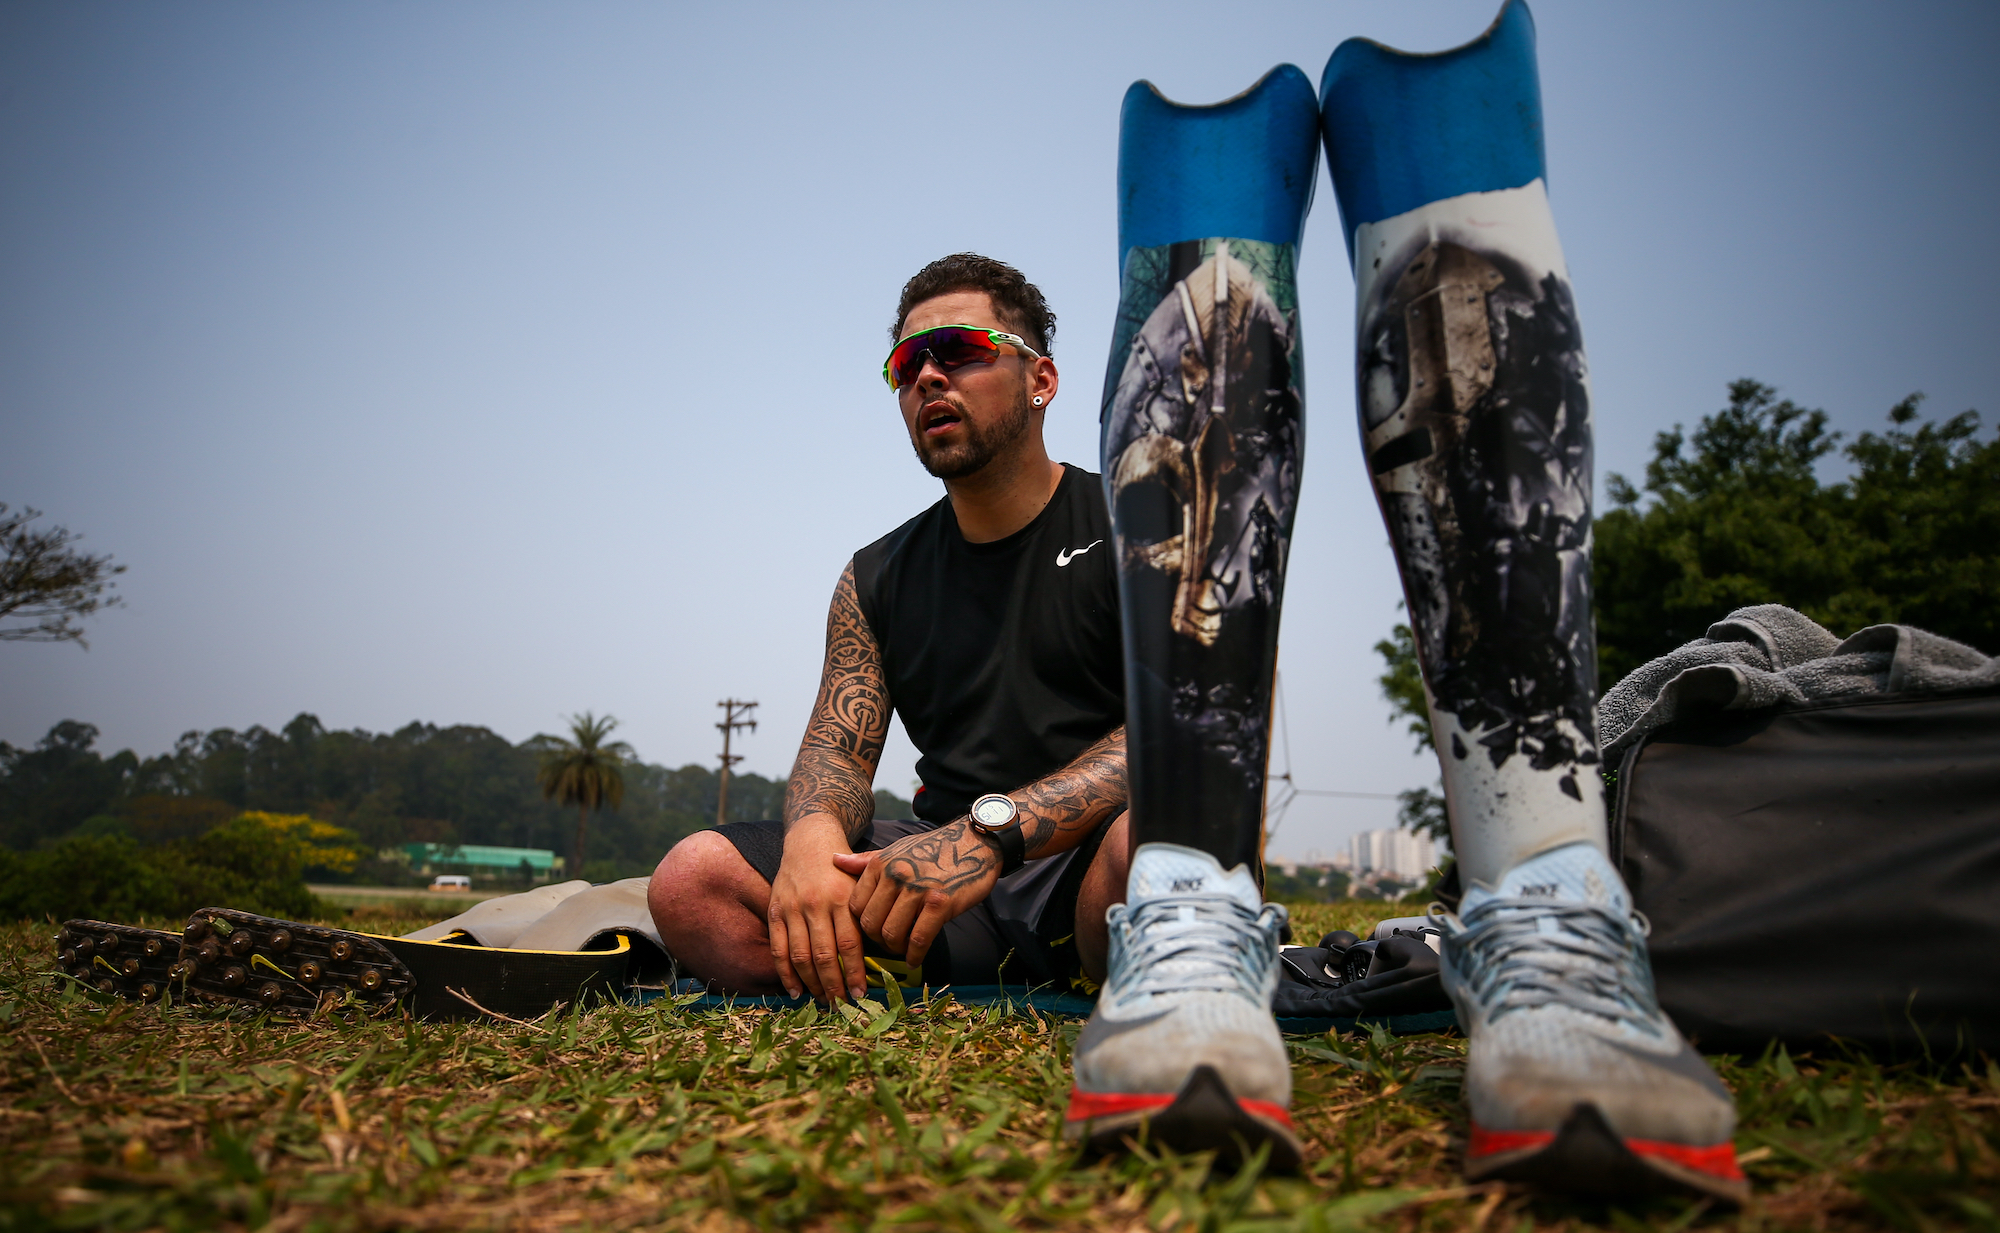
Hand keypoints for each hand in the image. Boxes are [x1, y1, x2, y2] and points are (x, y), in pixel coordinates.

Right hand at [767, 820, 865, 1000]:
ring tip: (823, 1001)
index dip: (854, 973)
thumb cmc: (842, 870)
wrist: (809, 841)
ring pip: (801, 956)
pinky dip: (786, 974)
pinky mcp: (775, 911)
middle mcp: (816, 904)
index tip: (860, 994)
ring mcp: (793, 908)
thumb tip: (880, 957)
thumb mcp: (860, 885)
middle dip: (834, 985)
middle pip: (825, 955)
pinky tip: (796, 991)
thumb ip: (866, 916)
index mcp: (842, 898)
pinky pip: (778, 948)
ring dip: (812, 984)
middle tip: (842, 1006)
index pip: (849, 945)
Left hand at [834, 818, 1000, 969]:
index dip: (862, 925)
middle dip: (878, 941)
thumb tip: (834, 860)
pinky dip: (915, 954)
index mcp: (880, 864)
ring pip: (892, 933)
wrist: (973, 843)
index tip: (875, 931)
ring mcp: (917, 889)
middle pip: (871, 924)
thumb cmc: (932, 850)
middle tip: (890, 944)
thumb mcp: (895, 851)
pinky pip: (919, 938)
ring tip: (904, 949)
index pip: (856, 907)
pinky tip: (915, 959)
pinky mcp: (940, 903)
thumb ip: (865, 861)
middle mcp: (895, 875)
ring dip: (896, 948)